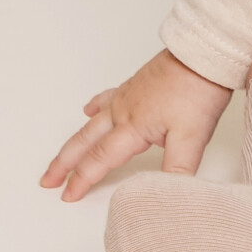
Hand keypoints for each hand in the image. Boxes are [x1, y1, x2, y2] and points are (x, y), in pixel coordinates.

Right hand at [40, 50, 235, 200]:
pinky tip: (89, 109)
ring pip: (93, 123)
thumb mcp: (192, 138)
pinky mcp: (136, 86)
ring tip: (63, 153)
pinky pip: (106, 100)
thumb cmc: (198, 91)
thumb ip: (177, 170)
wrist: (204, 54)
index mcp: (132, 126)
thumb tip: (167, 197)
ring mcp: (128, 96)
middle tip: (47, 179)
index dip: (82, 180)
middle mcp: (123, 111)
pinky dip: (95, 108)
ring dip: (75, 140)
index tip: (67, 196)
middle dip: (65, 163)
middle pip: (85, 141)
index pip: (100, 159)